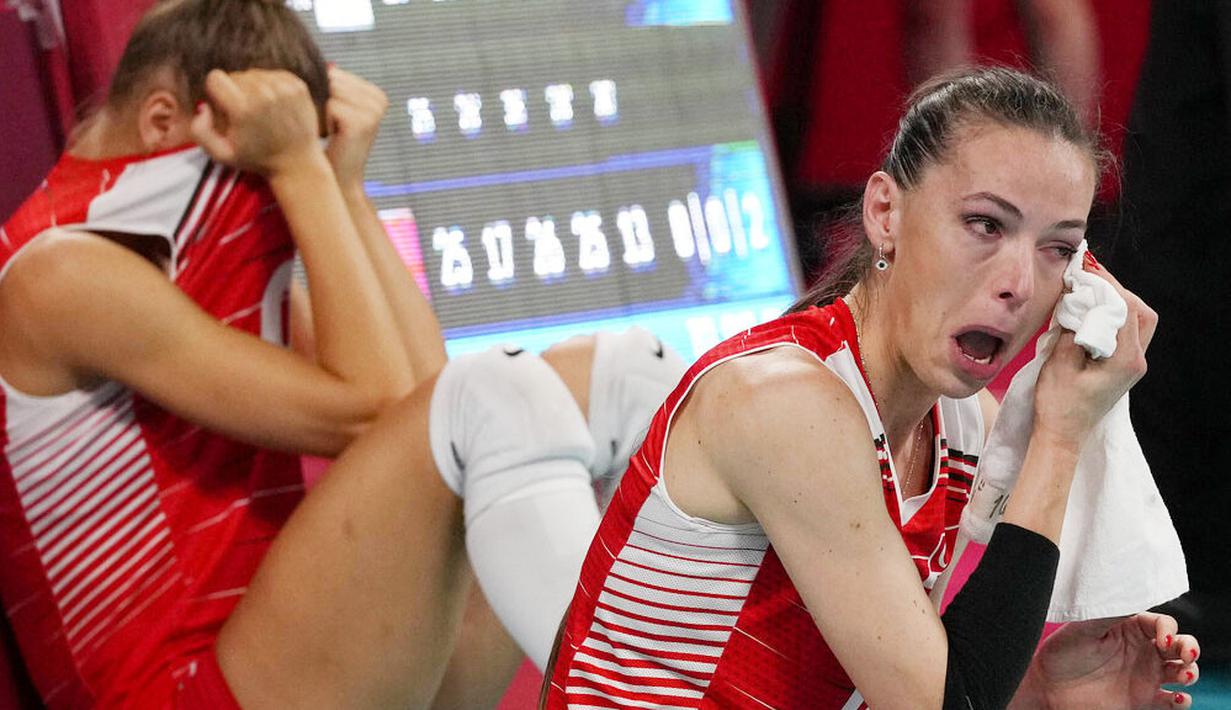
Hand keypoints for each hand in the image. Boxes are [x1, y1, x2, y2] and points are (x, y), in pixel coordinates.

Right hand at [190, 69, 322, 176]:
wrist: (297, 163)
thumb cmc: (257, 159)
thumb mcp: (221, 154)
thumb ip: (200, 130)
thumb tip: (204, 106)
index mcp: (242, 108)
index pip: (215, 77)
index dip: (217, 92)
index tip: (226, 108)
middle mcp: (264, 94)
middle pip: (236, 75)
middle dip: (236, 92)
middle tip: (247, 115)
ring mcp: (284, 89)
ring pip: (255, 74)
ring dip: (254, 89)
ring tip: (262, 112)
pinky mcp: (298, 86)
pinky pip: (274, 75)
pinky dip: (271, 86)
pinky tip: (275, 106)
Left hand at [323, 66, 387, 187]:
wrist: (340, 182)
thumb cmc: (331, 145)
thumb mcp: (334, 110)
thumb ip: (332, 85)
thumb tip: (319, 61)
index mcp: (376, 94)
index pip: (334, 73)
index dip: (321, 93)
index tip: (328, 117)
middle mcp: (379, 100)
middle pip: (330, 79)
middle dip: (319, 99)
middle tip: (327, 126)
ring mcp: (372, 111)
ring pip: (327, 91)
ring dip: (319, 110)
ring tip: (329, 131)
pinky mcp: (360, 122)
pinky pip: (327, 105)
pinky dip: (321, 121)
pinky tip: (330, 137)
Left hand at [1015, 613, 1199, 708]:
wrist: (1048, 687)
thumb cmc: (1061, 652)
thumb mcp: (1082, 627)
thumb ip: (1108, 612)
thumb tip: (1130, 594)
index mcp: (1129, 628)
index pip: (1162, 623)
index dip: (1169, 629)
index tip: (1163, 640)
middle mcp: (1141, 650)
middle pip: (1180, 645)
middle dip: (1190, 647)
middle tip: (1186, 654)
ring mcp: (1144, 675)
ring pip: (1182, 671)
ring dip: (1190, 672)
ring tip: (1183, 676)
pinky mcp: (1142, 699)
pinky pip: (1172, 701)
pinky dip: (1182, 700)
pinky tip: (1177, 698)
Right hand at [1033, 256, 1157, 447]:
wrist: (1062, 435)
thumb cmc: (1058, 404)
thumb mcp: (1059, 363)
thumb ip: (1072, 329)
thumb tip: (1077, 301)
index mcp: (1126, 359)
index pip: (1125, 309)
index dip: (1107, 285)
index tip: (1086, 270)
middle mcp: (1136, 360)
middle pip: (1141, 313)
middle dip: (1117, 291)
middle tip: (1091, 277)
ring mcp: (1132, 365)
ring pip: (1137, 322)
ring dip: (1117, 303)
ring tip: (1090, 291)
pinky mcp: (1123, 367)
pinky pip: (1125, 333)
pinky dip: (1112, 317)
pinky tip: (1090, 312)